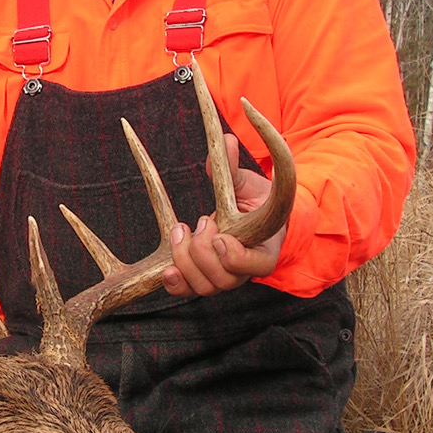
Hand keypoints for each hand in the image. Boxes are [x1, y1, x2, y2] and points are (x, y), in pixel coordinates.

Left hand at [163, 133, 285, 296]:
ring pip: (205, 288)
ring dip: (186, 261)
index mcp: (265, 248)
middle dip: (204, 252)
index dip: (238, 257)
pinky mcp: (203, 280)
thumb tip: (226, 141)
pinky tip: (167, 270)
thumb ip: (235, 168)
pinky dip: (176, 283)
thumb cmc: (255, 202)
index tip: (221, 236)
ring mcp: (223, 278)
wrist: (250, 224)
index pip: (258, 264)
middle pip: (225, 280)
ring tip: (181, 230)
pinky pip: (188, 292)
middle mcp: (245, 271)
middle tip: (201, 221)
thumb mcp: (248, 183)